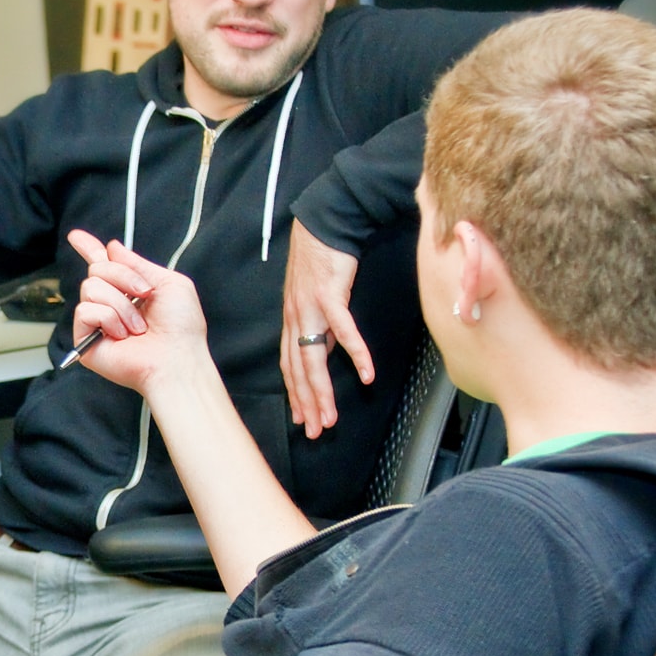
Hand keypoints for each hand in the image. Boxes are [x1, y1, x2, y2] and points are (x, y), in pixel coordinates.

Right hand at [66, 229, 209, 396]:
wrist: (177, 358)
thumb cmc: (181, 328)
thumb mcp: (170, 283)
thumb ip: (139, 263)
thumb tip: (112, 248)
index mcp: (130, 290)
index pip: (104, 265)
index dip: (89, 248)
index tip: (76, 236)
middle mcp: (111, 304)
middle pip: (97, 269)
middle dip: (123, 277)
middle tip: (143, 296)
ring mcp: (97, 321)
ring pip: (90, 287)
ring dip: (120, 304)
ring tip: (137, 327)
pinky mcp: (85, 338)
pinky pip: (85, 310)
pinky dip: (108, 319)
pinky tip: (121, 335)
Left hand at [280, 220, 371, 438]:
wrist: (324, 225)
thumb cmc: (322, 261)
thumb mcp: (316, 299)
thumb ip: (320, 326)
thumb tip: (327, 349)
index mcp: (292, 321)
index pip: (290, 367)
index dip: (295, 395)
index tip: (301, 419)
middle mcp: (296, 319)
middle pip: (299, 370)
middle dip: (307, 404)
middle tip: (315, 431)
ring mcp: (310, 308)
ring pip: (313, 358)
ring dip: (322, 391)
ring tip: (330, 416)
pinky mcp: (330, 295)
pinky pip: (344, 330)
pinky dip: (355, 354)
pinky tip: (365, 374)